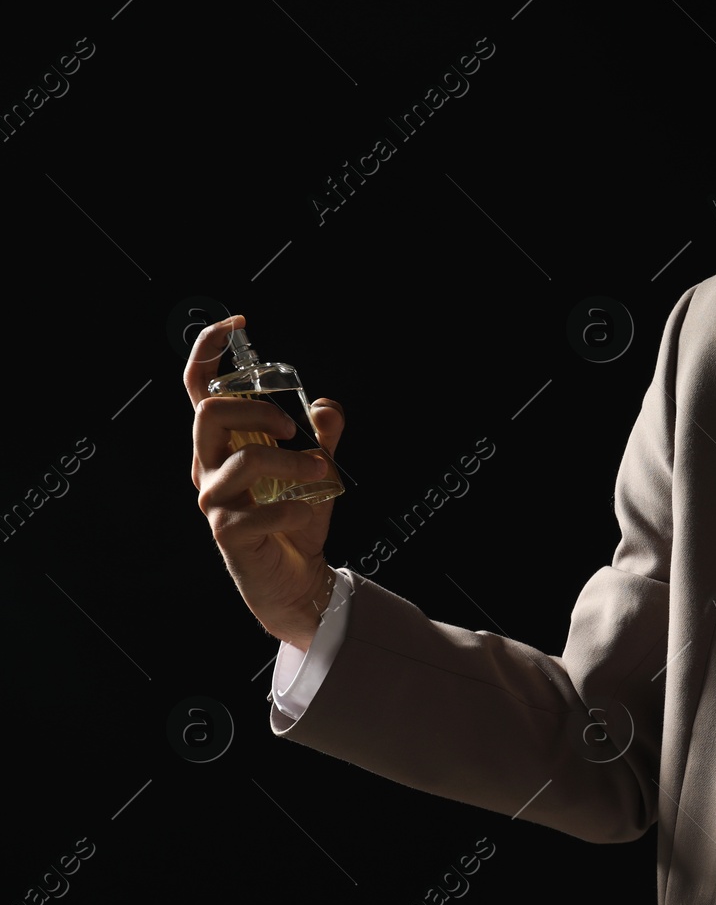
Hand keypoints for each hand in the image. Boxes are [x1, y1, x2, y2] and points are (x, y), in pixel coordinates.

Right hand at [185, 314, 344, 651]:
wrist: (297, 580)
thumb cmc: (296, 521)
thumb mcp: (316, 472)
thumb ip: (320, 437)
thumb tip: (326, 407)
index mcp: (221, 445)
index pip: (199, 390)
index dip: (208, 350)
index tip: (239, 324)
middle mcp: (208, 468)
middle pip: (209, 415)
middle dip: (257, 411)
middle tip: (291, 429)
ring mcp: (214, 501)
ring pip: (243, 462)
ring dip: (293, 462)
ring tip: (320, 472)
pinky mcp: (229, 534)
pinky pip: (260, 511)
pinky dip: (293, 509)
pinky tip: (304, 514)